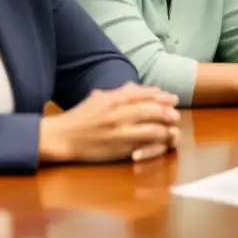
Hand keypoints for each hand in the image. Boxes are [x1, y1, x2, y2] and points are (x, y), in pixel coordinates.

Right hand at [39, 82, 179, 164]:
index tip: (174, 99)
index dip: (163, 97)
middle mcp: (119, 115)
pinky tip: (161, 144)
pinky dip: (155, 145)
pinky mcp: (118, 150)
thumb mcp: (101, 97)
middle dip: (168, 113)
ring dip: (166, 131)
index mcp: (115, 99)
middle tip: (176, 115)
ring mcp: (120, 133)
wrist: (61, 138)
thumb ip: (125, 92)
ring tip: (172, 131)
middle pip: (153, 112)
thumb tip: (148, 88)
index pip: (146, 95)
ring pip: (153, 131)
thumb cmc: (82, 116)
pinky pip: (143, 147)